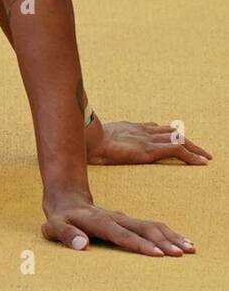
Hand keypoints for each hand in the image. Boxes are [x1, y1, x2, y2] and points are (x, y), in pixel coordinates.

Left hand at [42, 196, 194, 256]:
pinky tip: (183, 242)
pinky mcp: (130, 221)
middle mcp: (115, 218)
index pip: (120, 234)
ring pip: (151, 225)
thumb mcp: (54, 226)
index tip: (156, 254)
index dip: (137, 244)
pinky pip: (152, 226)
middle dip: (162, 241)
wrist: (66, 198)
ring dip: (170, 237)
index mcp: (98, 221)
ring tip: (189, 249)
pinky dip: (169, 234)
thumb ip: (66, 234)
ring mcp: (124, 218)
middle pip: (142, 228)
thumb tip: (82, 245)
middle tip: (180, 254)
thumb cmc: (60, 218)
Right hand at [87, 121, 211, 165]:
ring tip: (205, 156)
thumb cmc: (86, 143)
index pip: (154, 127)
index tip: (174, 137)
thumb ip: (99, 142)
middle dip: (186, 140)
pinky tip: (201, 163)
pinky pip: (177, 149)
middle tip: (199, 150)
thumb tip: (90, 149)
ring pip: (179, 139)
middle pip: (170, 131)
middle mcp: (142, 130)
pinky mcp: (151, 149)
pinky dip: (192, 156)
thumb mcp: (94, 140)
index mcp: (129, 128)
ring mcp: (148, 138)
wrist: (89, 140)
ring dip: (194, 148)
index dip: (166, 133)